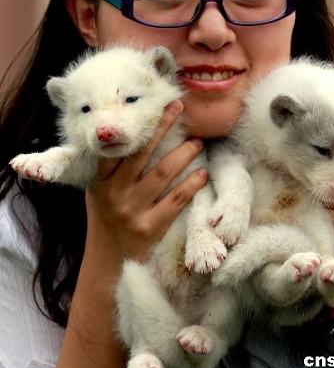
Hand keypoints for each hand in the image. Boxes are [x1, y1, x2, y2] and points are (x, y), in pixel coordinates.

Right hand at [84, 100, 207, 261]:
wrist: (107, 260)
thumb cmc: (104, 221)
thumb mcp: (97, 193)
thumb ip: (109, 171)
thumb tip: (129, 141)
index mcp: (101, 181)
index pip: (119, 146)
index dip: (139, 125)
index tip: (155, 106)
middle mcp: (116, 193)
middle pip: (142, 154)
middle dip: (162, 128)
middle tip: (180, 109)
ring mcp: (133, 211)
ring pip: (162, 174)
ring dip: (183, 155)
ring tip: (198, 143)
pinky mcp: (151, 227)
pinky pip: (175, 201)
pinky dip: (190, 185)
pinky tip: (202, 174)